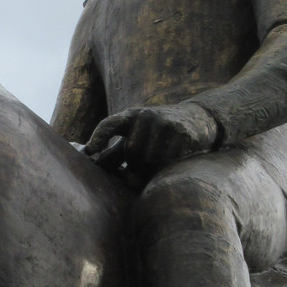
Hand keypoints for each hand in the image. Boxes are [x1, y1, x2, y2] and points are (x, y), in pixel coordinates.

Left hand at [84, 103, 218, 173]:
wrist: (196, 119)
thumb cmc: (159, 133)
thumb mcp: (137, 137)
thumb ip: (117, 154)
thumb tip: (106, 172)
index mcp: (130, 115)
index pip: (109, 124)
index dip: (98, 137)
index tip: (89, 151)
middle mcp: (145, 115)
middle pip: (132, 153)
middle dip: (138, 164)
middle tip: (148, 160)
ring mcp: (163, 122)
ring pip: (150, 159)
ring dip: (154, 166)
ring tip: (162, 156)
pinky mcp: (180, 131)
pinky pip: (168, 160)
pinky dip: (169, 164)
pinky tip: (176, 154)